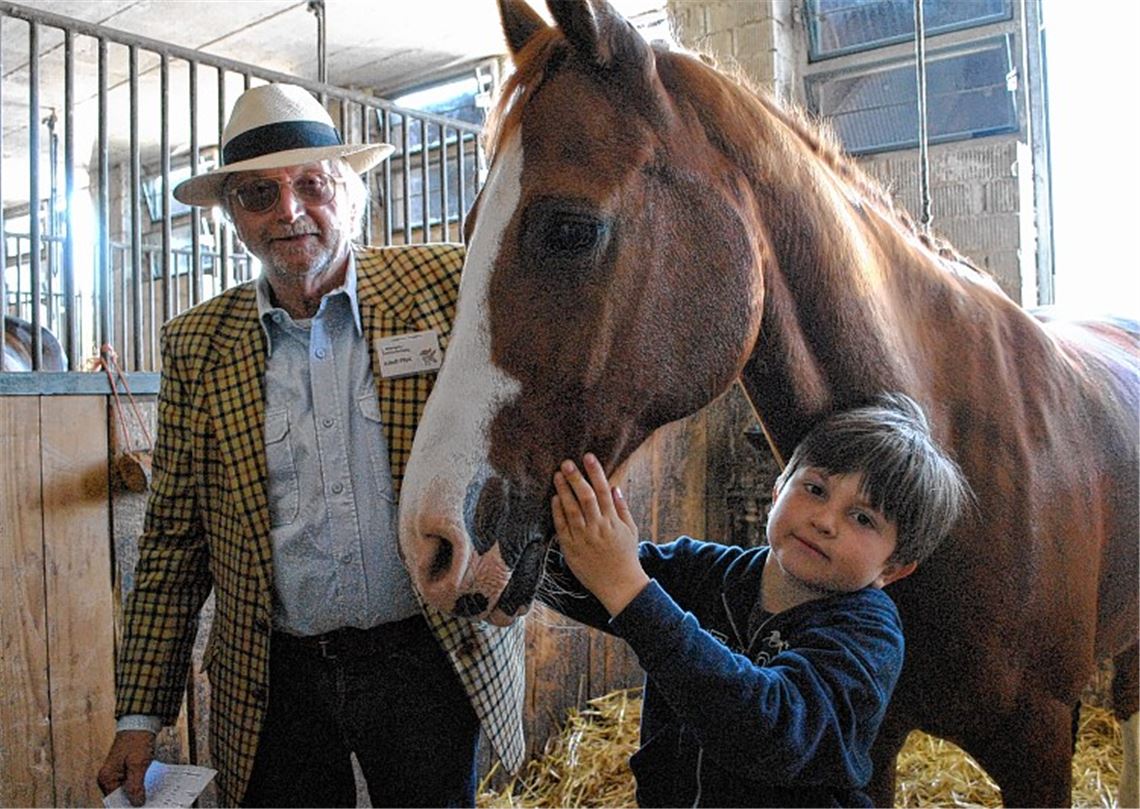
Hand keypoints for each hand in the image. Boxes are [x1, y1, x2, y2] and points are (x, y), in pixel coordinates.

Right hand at [97, 730, 154, 805]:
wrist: (140, 722)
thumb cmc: (137, 739)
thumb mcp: (138, 763)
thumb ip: (135, 785)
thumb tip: (136, 804)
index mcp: (107, 777)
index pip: (115, 802)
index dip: (128, 807)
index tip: (142, 808)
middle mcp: (108, 778)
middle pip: (121, 798)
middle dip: (134, 801)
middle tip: (150, 804)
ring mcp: (116, 774)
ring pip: (127, 791)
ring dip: (138, 794)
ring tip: (152, 799)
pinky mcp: (124, 770)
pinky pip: (131, 784)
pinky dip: (140, 786)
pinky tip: (150, 789)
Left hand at [551, 453, 648, 615]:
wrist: (619, 585)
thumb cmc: (626, 555)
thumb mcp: (630, 530)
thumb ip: (622, 508)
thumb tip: (614, 486)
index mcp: (612, 521)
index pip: (603, 491)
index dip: (595, 472)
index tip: (588, 457)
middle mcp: (597, 527)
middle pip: (585, 497)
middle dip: (576, 478)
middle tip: (567, 462)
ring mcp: (583, 538)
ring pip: (571, 510)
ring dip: (564, 491)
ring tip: (557, 475)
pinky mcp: (571, 549)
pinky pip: (562, 527)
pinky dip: (558, 512)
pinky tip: (554, 498)